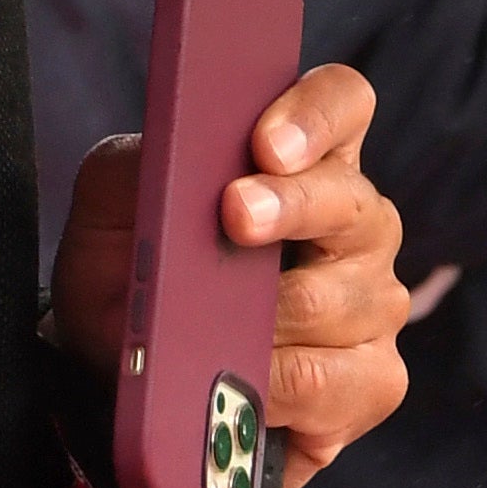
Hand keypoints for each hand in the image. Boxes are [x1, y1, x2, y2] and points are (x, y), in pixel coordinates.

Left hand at [48, 63, 414, 487]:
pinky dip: (275, 386)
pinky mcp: (371, 379)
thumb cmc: (132, 265)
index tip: (267, 143)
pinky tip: (241, 384)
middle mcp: (356, 222)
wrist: (117, 366)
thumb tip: (175, 157)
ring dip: (267, 314)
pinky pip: (333, 383)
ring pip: (337, 301)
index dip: (316, 114)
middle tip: (235, 214)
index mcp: (305, 157)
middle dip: (290, 207)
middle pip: (350, 200)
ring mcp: (373, 301)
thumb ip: (143, 163)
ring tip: (211, 326)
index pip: (342, 101)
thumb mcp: (113, 201)